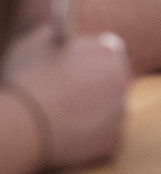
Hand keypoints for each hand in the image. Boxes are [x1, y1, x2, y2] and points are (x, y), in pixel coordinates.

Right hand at [3, 22, 129, 172]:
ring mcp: (120, 113)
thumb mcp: (33, 44)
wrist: (24, 126)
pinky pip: (107, 138)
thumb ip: (53, 33)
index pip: (105, 55)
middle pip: (112, 83)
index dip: (87, 64)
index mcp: (107, 55)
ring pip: (111, 111)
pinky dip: (94, 140)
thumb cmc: (27, 82)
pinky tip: (73, 138)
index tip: (73, 73)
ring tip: (68, 119)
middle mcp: (122, 82)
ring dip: (96, 114)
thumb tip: (59, 31)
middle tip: (70, 98)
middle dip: (95, 88)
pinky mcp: (114, 142)